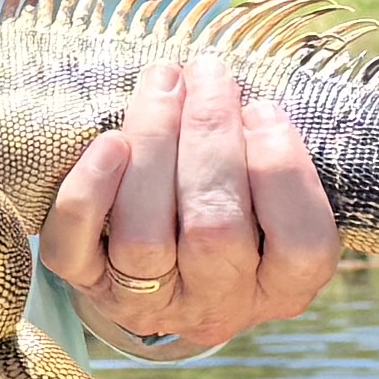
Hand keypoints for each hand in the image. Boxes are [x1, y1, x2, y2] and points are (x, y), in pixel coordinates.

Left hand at [44, 53, 334, 352]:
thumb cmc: (229, 216)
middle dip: (210, 137)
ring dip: (153, 147)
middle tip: (207, 74)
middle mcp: (219, 304)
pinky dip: (89, 192)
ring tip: (163, 86)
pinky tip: (109, 143)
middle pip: (214, 229)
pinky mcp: (91, 289)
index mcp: (281, 286)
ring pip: (144, 237)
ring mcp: (151, 304)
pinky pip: (78, 249)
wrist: (157, 280)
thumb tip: (232, 95)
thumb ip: (262, 162)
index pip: (300, 242)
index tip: (261, 109)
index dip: (281, 170)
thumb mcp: (267, 202)